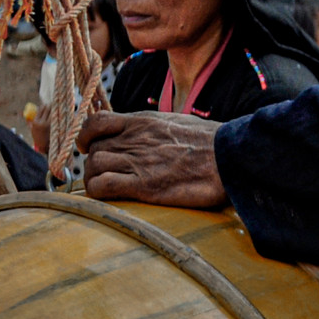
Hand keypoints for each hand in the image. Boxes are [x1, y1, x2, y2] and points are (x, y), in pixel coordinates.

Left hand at [77, 110, 228, 206]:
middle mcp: (135, 138)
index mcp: (143, 121)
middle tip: (106, 175)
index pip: (95, 122)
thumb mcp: (178, 122)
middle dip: (95, 164)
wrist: (232, 157)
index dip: (86, 136)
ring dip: (94, 180)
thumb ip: (155, 128)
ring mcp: (137, 161)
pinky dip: (98, 192)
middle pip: (94, 149)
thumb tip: (148, 135)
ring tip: (108, 188)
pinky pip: (102, 186)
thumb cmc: (212, 143)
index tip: (89, 147)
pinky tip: (110, 197)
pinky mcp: (143, 185)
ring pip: (93, 167)